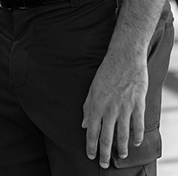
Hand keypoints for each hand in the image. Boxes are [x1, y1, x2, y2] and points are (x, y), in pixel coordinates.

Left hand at [81, 50, 147, 167]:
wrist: (124, 59)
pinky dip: (137, 136)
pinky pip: (138, 125)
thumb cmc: (105, 73)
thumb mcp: (91, 89)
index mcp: (96, 106)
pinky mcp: (137, 105)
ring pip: (123, 134)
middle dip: (104, 153)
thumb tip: (84, 125)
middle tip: (103, 164)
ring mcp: (125, 108)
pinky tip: (135, 143)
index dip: (91, 146)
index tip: (91, 156)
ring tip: (121, 156)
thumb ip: (87, 108)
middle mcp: (109, 110)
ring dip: (121, 148)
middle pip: (106, 137)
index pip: (92, 132)